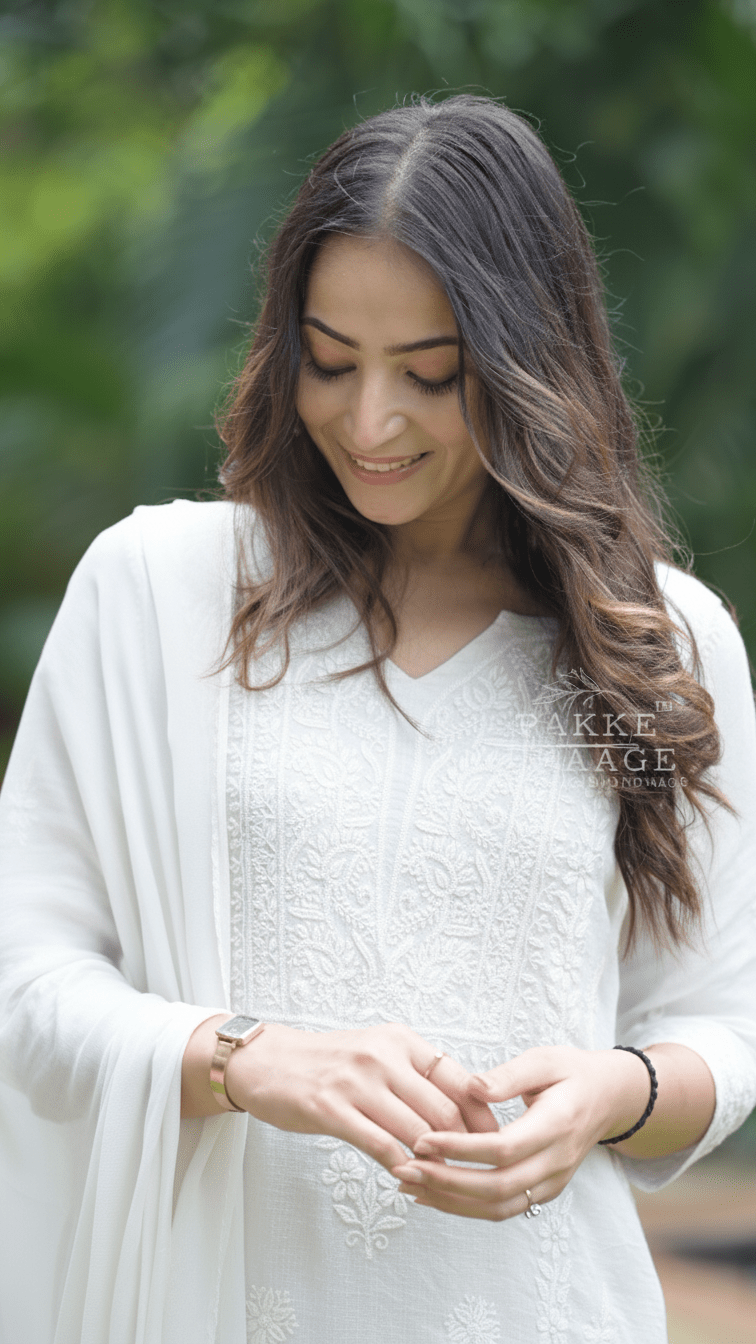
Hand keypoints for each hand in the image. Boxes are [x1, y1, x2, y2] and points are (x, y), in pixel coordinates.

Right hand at [223, 1021, 498, 1171]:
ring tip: (443, 1181)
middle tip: (475, 1172)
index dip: (482, 1116)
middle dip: (464, 1147)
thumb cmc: (327, 1062)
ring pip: (416, 1131)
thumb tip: (464, 1109)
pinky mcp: (330, 1107)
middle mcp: (383, 1056)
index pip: (459, 1080)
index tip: (495, 1142)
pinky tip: (405, 1178)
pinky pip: (378, 1144)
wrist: (267, 1060)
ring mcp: (356, 1081)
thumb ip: (415, 1076)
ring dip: (434, 1163)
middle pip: (444, 1110)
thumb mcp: (377, 1053)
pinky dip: (399, 1166)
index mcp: (401, 1041)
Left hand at [391, 1045, 651, 1219]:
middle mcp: (557, 1162)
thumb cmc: (572, 1071)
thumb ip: (509, 1075)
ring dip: (450, 1201)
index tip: (422, 1139)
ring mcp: (552, 1182)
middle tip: (404, 1168)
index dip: (461, 1149)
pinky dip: (466, 1208)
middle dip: (446, 1182)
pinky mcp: (544, 1191)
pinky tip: (433, 1195)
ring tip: (409, 1185)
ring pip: (498, 1208)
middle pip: (498, 1187)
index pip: (504, 1149)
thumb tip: (471, 1086)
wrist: (610, 1098)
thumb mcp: (545, 1059)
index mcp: (557, 1125)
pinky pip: (503, 1209)